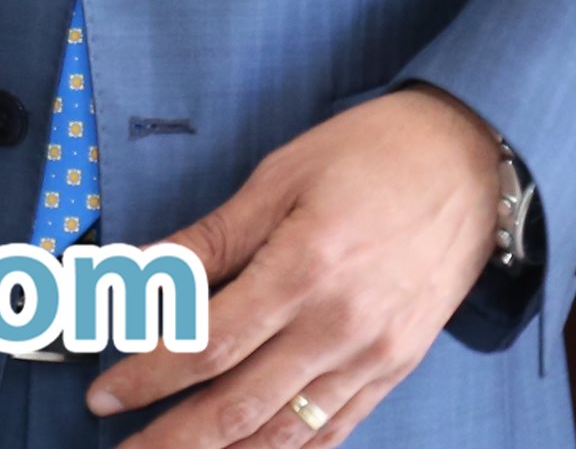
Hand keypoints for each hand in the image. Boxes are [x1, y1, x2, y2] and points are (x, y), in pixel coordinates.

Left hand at [86, 87, 504, 445]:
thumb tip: (142, 274)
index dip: (148, 377)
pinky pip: (333, 432)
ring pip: (285, 434)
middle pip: (239, 408)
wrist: (471, 164)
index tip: (104, 395)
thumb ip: (209, 239)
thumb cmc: (369, 155)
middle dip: (173, 439)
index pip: (207, 345)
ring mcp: (373, 357)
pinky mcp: (394, 371)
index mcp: (303, 269)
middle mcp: (339, 327)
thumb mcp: (279, 177)